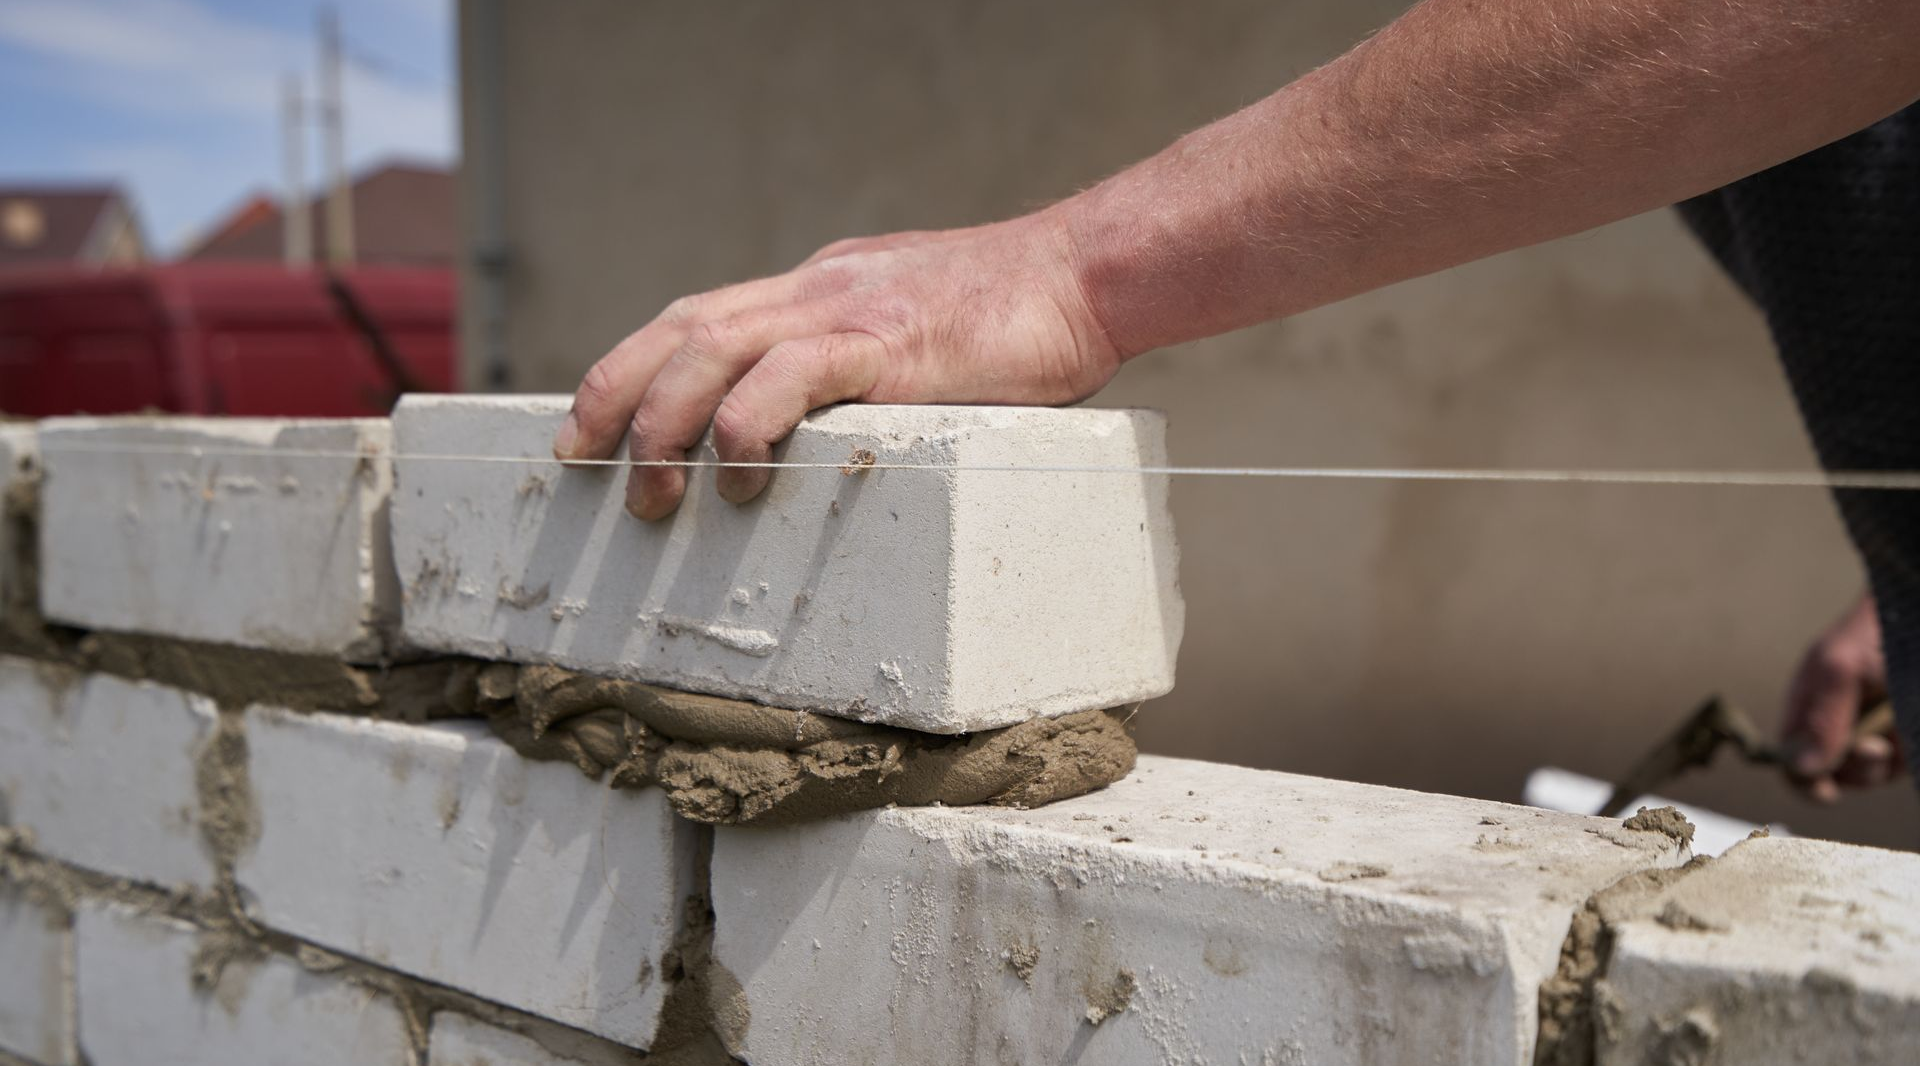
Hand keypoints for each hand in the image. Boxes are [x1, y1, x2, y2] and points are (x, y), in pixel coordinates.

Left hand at [552, 208, 1118, 519]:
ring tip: (651, 493)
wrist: (1087, 276)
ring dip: (664, 424)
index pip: (702, 319)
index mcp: (821, 290)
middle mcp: (816, 291)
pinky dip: (746, 425)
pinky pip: (788, 377)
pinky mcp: (884, 344)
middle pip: (682, 328)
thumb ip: (869, 366)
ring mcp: (846, 312)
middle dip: (617, 394)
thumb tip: (838, 423)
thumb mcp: (919, 335)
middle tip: (582, 460)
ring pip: (713, 350)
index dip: (636, 366)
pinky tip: (740, 474)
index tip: (595, 422)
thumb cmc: (1020, 318)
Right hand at [1780, 591, 1904, 802]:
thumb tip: (1803, 768)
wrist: (1913, 616)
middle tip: (1876, 746)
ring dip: (1885, 762)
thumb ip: (1822, 718)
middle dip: (1855, 768)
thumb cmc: (1874, 633)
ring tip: (1896, 727)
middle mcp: (1836, 728)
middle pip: (1834, 776)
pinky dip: (1906, 756)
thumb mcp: (1839, 669)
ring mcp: (1872, 735)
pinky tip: (1907, 728)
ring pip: (1871, 775)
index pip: (1790, 760)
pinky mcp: (1903, 740)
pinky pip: (1901, 766)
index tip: (1826, 790)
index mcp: (1806, 710)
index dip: (1803, 780)